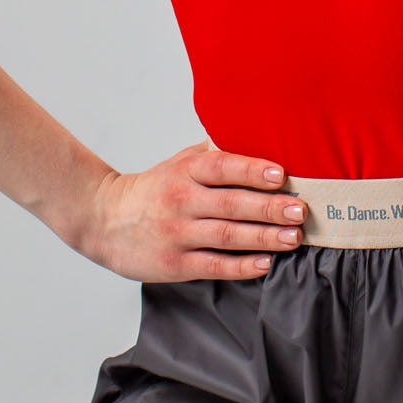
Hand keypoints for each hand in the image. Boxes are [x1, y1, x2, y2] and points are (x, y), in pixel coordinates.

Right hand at [78, 140, 304, 281]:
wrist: (103, 220)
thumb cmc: (153, 190)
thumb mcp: (179, 163)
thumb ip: (214, 153)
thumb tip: (256, 136)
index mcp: (184, 172)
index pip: (221, 167)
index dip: (252, 170)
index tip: (281, 174)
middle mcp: (181, 200)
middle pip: (231, 203)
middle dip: (269, 208)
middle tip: (300, 210)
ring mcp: (177, 233)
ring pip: (227, 236)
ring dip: (264, 237)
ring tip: (293, 237)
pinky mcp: (174, 264)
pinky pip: (214, 265)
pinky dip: (241, 266)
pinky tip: (265, 263)